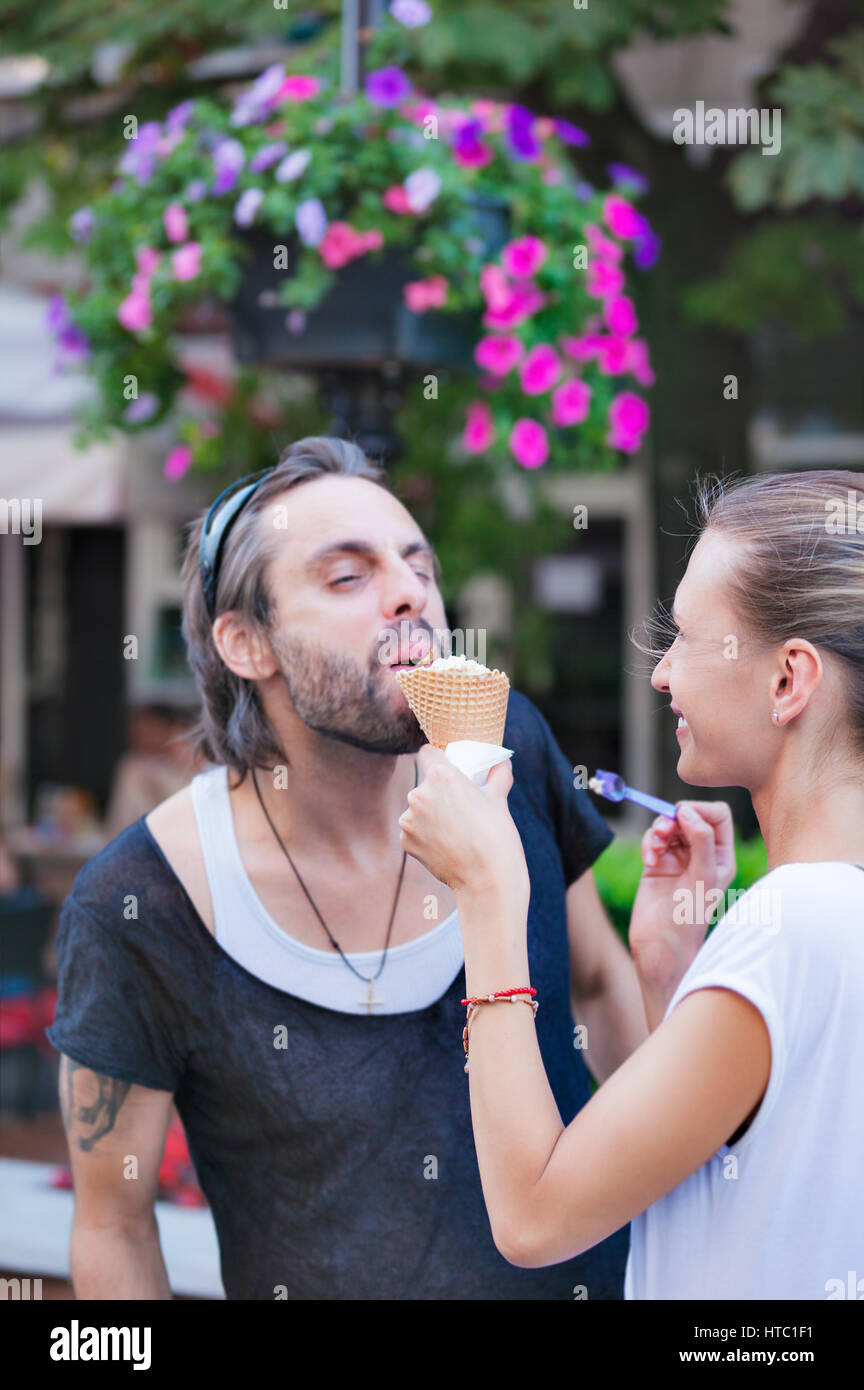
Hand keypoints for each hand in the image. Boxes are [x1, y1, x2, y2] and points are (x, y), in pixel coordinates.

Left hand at [398, 745, 527, 900]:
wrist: (487, 880)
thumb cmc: (497, 836)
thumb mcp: (499, 798)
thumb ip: (498, 774)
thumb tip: (501, 762)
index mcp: (440, 776)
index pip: (427, 752)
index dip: (437, 758)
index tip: (447, 767)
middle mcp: (418, 794)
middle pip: (424, 783)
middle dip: (438, 791)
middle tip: (459, 806)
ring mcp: (409, 819)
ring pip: (418, 808)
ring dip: (431, 814)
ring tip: (455, 830)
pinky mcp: (406, 841)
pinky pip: (414, 830)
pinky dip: (426, 834)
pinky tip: (446, 844)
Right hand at [629, 801, 735, 1005]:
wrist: (661, 945)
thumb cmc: (689, 917)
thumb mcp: (703, 876)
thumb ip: (701, 840)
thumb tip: (686, 810)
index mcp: (721, 855)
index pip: (718, 815)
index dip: (701, 809)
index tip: (683, 813)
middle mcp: (702, 854)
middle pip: (690, 815)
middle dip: (675, 818)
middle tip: (665, 831)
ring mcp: (678, 858)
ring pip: (669, 825)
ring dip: (659, 830)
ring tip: (655, 847)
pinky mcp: (657, 863)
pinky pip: (652, 839)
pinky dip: (648, 843)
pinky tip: (648, 860)